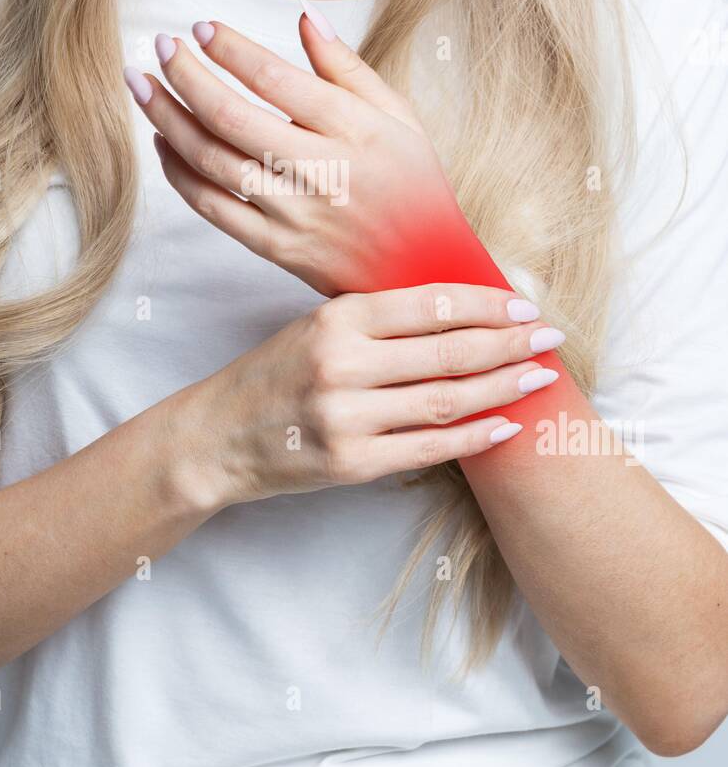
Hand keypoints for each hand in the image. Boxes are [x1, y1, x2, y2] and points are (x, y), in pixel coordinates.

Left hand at [125, 8, 460, 296]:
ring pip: (212, 161)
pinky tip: (163, 143)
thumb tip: (303, 17)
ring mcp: (296, 214)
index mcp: (355, 130)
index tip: (201, 28)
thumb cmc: (415, 187)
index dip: (230, 50)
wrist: (426, 272)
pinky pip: (213, 209)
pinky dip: (179, 174)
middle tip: (159, 47)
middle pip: (231, 117)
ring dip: (168, 120)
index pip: (276, 80)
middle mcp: (321, 172)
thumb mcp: (399, 117)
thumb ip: (347, 68)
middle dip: (185, 76)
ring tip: (142, 86)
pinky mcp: (277, 248)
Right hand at [163, 281, 560, 506]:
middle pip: (447, 350)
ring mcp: (346, 417)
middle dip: (509, 342)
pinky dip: (472, 436)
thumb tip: (461, 308)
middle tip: (551, 336)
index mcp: (337, 319)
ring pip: (445, 399)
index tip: (525, 303)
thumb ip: (378, 319)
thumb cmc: (274, 375)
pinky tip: (505, 424)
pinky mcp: (350, 463)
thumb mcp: (316, 327)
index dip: (486, 303)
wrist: (216, 436)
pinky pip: (426, 448)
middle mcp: (342, 364)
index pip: (429, 304)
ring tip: (539, 377)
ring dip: (502, 387)